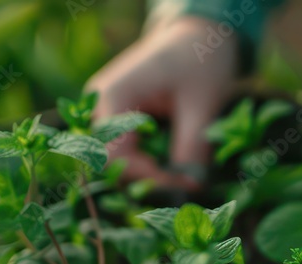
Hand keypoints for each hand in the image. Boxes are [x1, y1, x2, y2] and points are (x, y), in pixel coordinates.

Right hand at [86, 16, 238, 189]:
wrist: (194, 36)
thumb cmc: (199, 62)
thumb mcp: (202, 105)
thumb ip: (193, 148)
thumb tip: (191, 188)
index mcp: (113, 95)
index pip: (115, 156)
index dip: (147, 178)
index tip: (184, 184)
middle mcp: (99, 104)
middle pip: (110, 162)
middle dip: (145, 180)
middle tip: (183, 185)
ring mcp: (104, 111)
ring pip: (115, 160)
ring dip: (145, 174)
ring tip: (178, 176)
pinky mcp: (115, 118)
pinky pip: (124, 151)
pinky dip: (146, 163)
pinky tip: (169, 164)